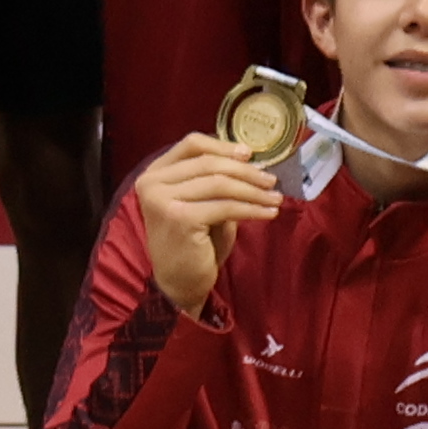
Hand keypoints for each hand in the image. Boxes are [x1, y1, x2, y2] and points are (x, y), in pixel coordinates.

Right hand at [132, 124, 286, 321]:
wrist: (179, 284)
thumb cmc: (193, 243)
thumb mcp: (202, 203)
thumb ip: (214, 180)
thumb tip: (252, 162)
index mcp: (155, 174)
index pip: (191, 144)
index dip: (224, 146)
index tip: (251, 155)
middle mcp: (152, 183)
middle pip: (210, 163)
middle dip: (246, 171)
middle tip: (271, 180)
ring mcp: (162, 200)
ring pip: (220, 183)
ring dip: (253, 190)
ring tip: (275, 197)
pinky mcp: (180, 218)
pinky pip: (226, 207)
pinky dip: (252, 208)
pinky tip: (269, 213)